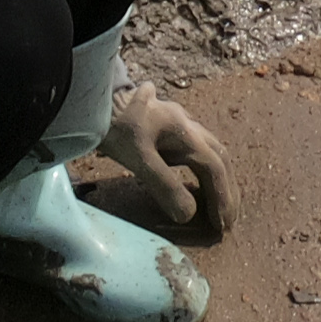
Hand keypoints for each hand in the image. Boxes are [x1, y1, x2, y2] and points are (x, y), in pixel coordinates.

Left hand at [101, 79, 237, 234]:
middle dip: (227, 190)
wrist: (93, 96)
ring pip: (209, 152)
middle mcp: (188, 125)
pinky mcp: (166, 126)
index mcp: (186, 132)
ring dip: (217, 180)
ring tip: (217, 207)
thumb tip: (188, 215)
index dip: (222, 197)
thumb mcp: (138, 158)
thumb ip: (164, 185)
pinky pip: (196, 150)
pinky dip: (202, 172)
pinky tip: (194, 184)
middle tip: (228, 221)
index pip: (215, 167)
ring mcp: (178, 123)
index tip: (222, 225)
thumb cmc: (115, 126)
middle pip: (219, 158)